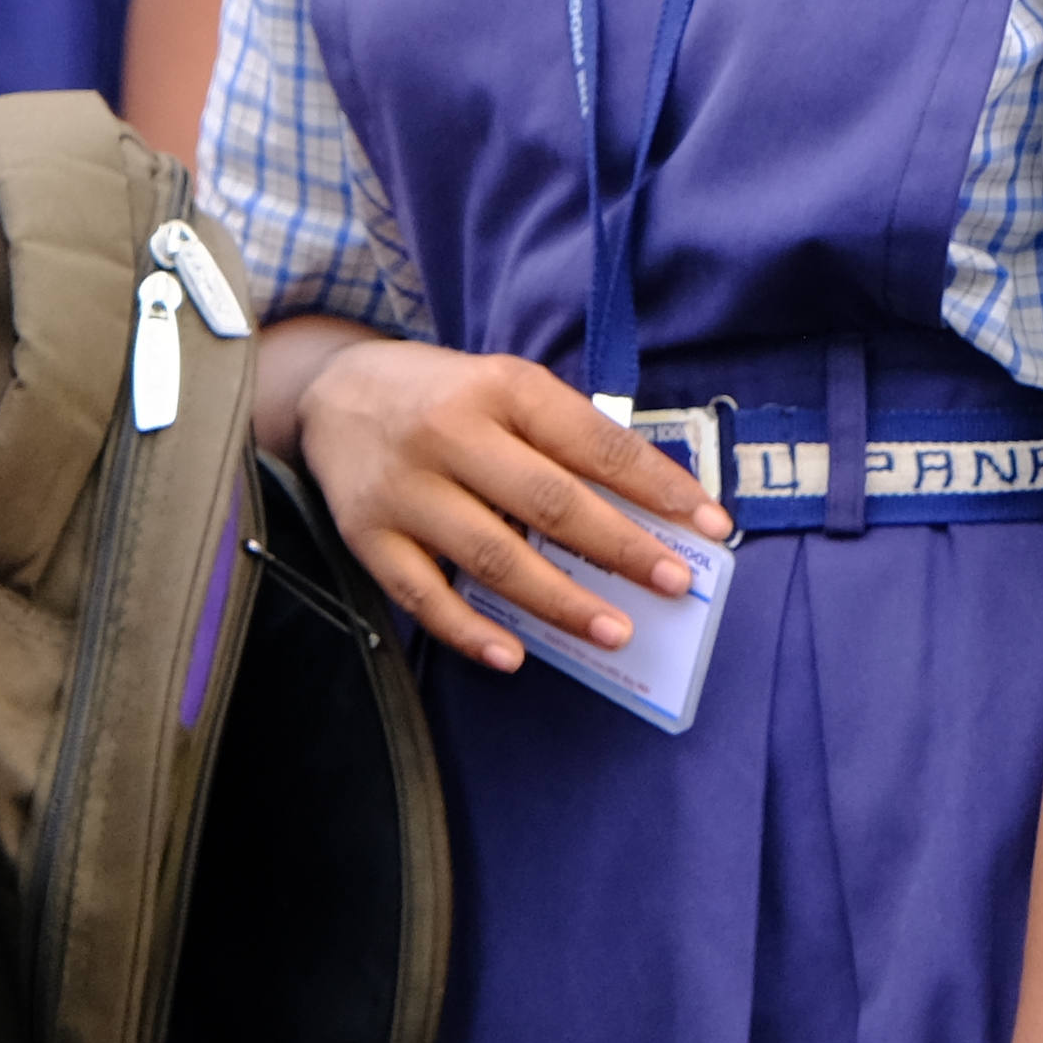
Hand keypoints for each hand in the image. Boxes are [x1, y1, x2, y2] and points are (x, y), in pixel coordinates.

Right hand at [277, 334, 717, 676]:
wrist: (332, 392)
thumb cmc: (445, 396)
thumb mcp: (508, 390)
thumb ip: (567, 439)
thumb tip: (649, 511)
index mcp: (502, 388)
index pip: (594, 442)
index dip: (658, 485)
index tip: (711, 523)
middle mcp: (451, 433)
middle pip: (548, 501)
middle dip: (620, 547)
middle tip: (675, 583)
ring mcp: (405, 488)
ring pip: (492, 555)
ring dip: (560, 600)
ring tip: (615, 630)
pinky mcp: (367, 535)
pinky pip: (421, 596)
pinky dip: (469, 630)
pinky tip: (513, 654)